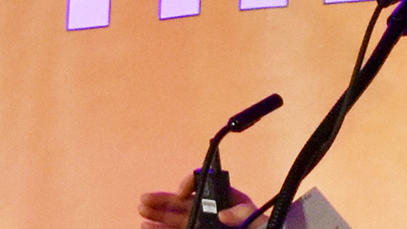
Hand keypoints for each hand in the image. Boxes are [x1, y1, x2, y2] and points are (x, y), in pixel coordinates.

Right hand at [138, 174, 259, 228]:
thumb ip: (245, 214)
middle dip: (165, 200)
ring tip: (141, 211)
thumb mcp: (259, 221)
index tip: (181, 195)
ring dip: (159, 215)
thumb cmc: (261, 227)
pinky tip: (147, 226)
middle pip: (186, 203)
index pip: (207, 185)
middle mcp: (214, 211)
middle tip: (144, 199)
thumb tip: (223, 213)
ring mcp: (204, 225)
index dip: (192, 185)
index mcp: (229, 200)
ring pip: (178, 218)